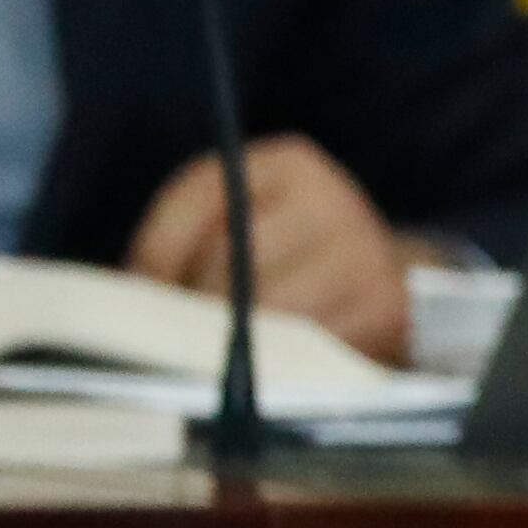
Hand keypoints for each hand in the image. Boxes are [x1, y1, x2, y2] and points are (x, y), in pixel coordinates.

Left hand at [124, 138, 420, 366]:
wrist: (395, 282)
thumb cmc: (296, 251)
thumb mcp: (246, 216)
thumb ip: (188, 232)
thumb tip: (131, 283)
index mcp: (289, 164)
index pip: (202, 195)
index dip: (157, 247)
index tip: (136, 286)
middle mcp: (332, 201)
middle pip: (231, 261)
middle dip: (194, 302)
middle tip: (177, 329)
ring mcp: (364, 255)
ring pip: (265, 310)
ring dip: (231, 339)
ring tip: (219, 350)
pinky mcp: (384, 308)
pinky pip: (305, 345)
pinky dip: (277, 362)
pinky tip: (269, 363)